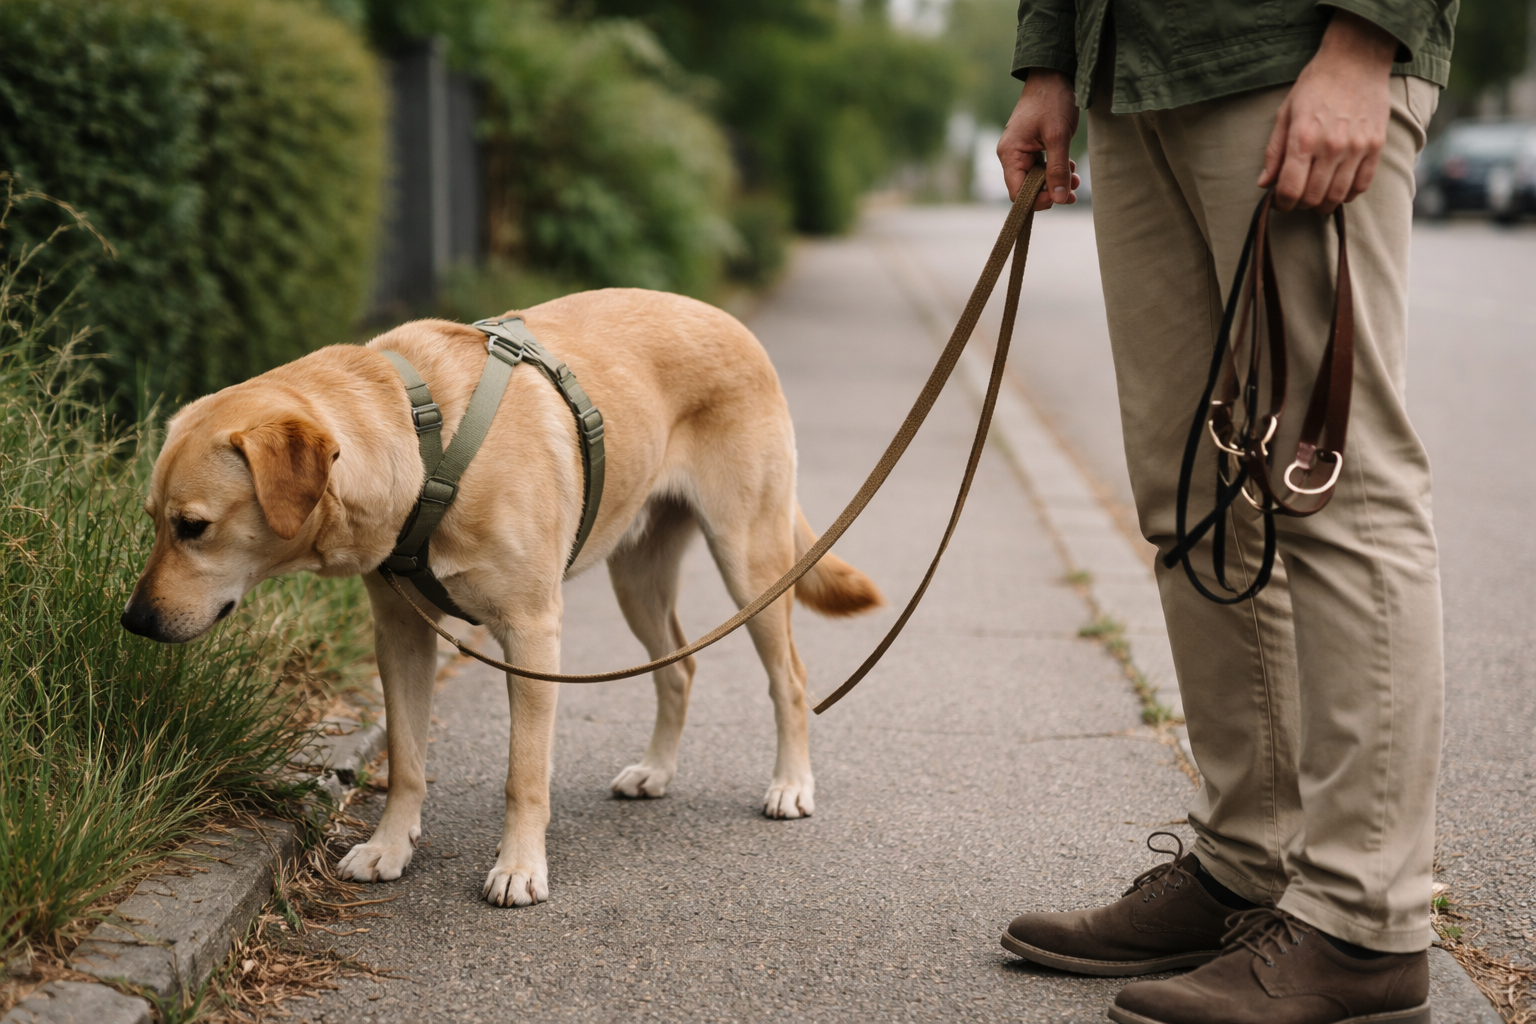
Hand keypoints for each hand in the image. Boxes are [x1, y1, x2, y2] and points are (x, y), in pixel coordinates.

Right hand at [997, 68, 1081, 208]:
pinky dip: (1056, 171)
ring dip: (1056, 182)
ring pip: (1036, 179)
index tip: (1059, 197)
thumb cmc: (1052, 101)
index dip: (1037, 200)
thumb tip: (1059, 199)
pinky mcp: (1031, 147)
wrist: (1053, 75)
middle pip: (1026, 188)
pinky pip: (1040, 167)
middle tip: (1072, 193)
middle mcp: (1011, 155)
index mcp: (1010, 154)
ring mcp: (1021, 151)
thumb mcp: (1058, 136)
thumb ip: (1058, 169)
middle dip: (1050, 192)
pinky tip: (1070, 167)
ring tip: (1075, 179)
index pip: (1017, 193)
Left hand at [1259, 11, 1397, 212]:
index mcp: (1303, 138)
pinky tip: (1337, 189)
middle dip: (1299, 205)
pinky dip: (1347, 194)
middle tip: (1296, 199)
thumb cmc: (1315, 85)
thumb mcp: (1285, 113)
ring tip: (1315, 197)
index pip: (1290, 189)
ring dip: (1323, 204)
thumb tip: (1264, 183)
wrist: (1356, 60)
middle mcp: (1331, 146)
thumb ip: (1274, 151)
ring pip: (1338, 196)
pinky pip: (1362, 185)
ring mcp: (1357, 147)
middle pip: (1313, 197)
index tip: (1279, 202)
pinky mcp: (1376, 146)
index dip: (1281, 203)